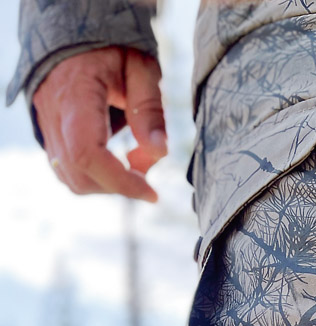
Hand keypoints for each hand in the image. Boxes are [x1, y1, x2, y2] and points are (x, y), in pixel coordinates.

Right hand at [33, 47, 166, 202]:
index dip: (120, 182)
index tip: (151, 192)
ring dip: (108, 182)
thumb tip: (159, 152)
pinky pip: (67, 168)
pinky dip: (96, 175)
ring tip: (135, 160)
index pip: (88, 153)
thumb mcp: (140, 66)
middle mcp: (53, 113)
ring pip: (71, 177)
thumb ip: (150, 109)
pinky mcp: (49, 133)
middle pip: (79, 174)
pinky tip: (117, 157)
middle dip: (118, 185)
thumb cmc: (110, 46)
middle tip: (147, 167)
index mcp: (75, 93)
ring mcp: (46, 125)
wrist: (74, 32)